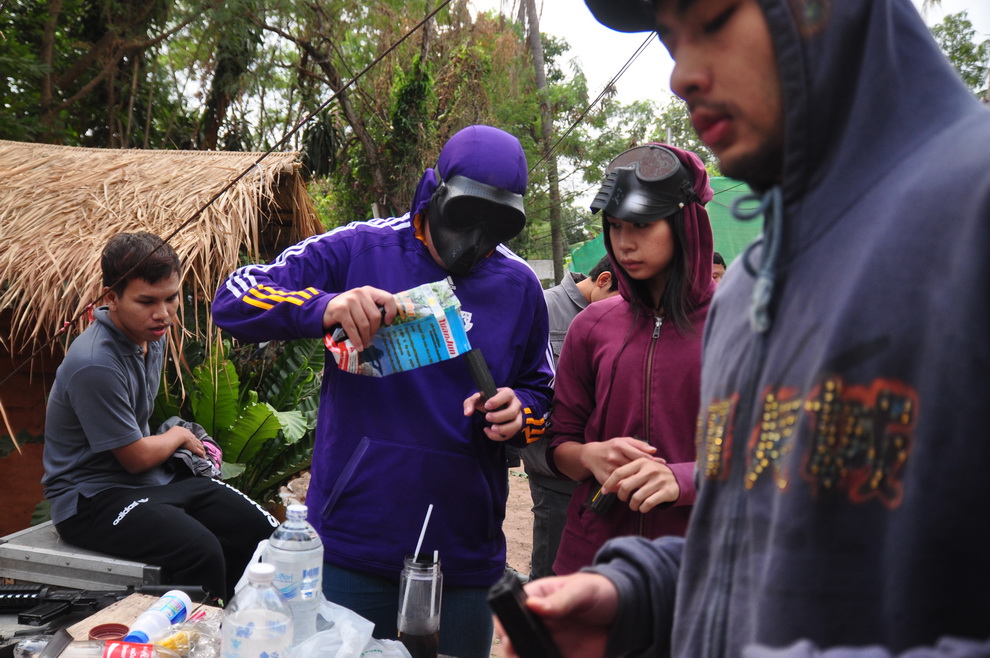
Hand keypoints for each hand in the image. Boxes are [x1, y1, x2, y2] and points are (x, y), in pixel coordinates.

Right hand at [172, 425, 205, 457]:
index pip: (192, 437)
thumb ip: (176, 432)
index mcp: (188, 433)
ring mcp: (194, 443)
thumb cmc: (174, 433)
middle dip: (200, 444)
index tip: (194, 441)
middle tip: (201, 447)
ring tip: (204, 453)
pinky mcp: (194, 449)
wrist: (178, 435)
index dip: (194, 439)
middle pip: (198, 442)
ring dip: (202, 450)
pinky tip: (203, 458)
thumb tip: (173, 432)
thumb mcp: (175, 430)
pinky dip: (202, 455)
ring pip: (200, 447)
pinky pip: (200, 452)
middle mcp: (192, 437)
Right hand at [322, 286, 396, 350]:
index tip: (388, 322)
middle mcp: (360, 293)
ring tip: (364, 345)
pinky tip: (358, 346)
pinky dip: (356, 340)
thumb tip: (387, 323)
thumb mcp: (361, 304)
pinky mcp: (341, 310)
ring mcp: (350, 300)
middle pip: (375, 316)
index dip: (391, 312)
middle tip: (370, 339)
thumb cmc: (347, 310)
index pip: (387, 298)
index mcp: (369, 291)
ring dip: (365, 338)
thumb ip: (372, 308)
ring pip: (364, 324)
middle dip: (374, 331)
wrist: (323, 309)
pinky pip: (353, 329)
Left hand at [463, 387, 521, 440]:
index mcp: (508, 394)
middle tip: (487, 417)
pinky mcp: (515, 427)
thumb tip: (468, 413)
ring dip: (503, 428)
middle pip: (512, 412)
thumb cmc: (488, 401)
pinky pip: (511, 434)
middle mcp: (515, 404)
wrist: (496, 408)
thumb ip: (471, 402)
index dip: (497, 400)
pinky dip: (499, 436)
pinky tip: (489, 431)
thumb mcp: (478, 399)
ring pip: (516, 424)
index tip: (487, 405)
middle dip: (499, 416)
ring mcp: (517, 416)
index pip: (507, 394)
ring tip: (492, 428)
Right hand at [494, 573, 616, 657]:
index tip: (507, 635)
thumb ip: (561, 600)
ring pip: (525, 654)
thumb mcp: (583, 591)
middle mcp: (537, 621)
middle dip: (510, 649)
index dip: (504, 623)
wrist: (626, 613)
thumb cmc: (601, 591)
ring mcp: (547, 641)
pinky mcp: (560, 657)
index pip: (510, 609)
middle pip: (512, 637)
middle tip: (517, 654)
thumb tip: (533, 605)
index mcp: (537, 597)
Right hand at [582, 436, 658, 485]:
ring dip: (640, 483)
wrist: (591, 455)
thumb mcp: (624, 441)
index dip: (651, 461)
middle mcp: (614, 457)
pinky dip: (629, 489)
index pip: (639, 455)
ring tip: (651, 485)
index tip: (661, 465)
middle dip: (647, 473)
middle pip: (635, 468)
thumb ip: (640, 445)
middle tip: (659, 477)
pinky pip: (620, 486)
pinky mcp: (604, 478)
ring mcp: (608, 468)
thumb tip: (654, 450)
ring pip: (628, 479)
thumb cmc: (611, 447)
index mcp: (620, 446)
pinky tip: (637, 490)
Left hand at [602, 458, 679, 512]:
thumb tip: (611, 485)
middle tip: (623, 499)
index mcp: (641, 462)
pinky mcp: (666, 491)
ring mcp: (658, 481)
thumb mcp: (643, 467)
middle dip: (621, 496)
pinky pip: (648, 504)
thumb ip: (629, 472)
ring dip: (632, 505)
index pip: (619, 472)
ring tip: (633, 506)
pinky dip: (643, 508)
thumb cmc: (654, 474)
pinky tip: (643, 508)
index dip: (609, 483)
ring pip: (636, 497)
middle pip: (625, 486)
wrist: (678, 478)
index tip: (604, 491)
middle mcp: (649, 470)